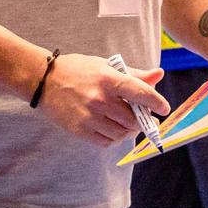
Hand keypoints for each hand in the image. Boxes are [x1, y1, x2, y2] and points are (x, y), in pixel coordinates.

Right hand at [36, 54, 170, 146]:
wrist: (43, 80)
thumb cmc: (78, 70)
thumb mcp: (105, 66)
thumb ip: (133, 74)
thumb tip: (159, 75)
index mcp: (107, 79)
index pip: (140, 92)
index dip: (156, 102)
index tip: (164, 109)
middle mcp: (99, 99)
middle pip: (133, 119)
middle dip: (143, 121)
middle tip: (146, 119)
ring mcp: (88, 116)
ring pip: (121, 133)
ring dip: (129, 131)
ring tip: (127, 123)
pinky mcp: (79, 130)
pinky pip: (106, 142)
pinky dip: (114, 138)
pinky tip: (113, 128)